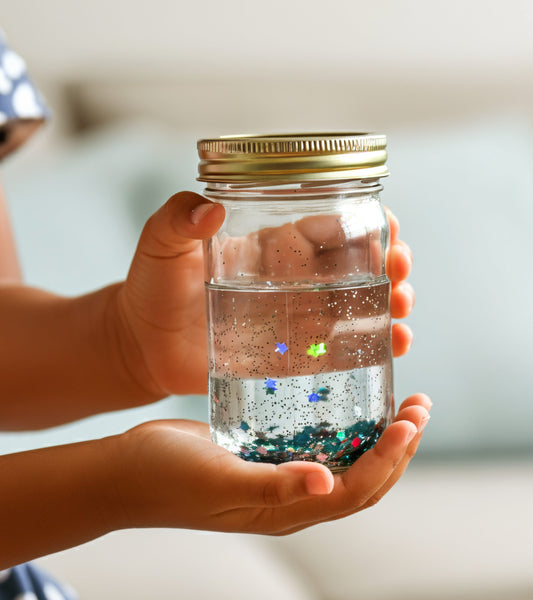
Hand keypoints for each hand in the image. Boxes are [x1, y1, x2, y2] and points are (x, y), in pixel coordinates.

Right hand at [109, 394, 430, 533]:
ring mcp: (278, 478)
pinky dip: (344, 429)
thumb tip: (326, 484)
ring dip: (378, 439)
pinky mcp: (265, 455)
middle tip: (419, 408)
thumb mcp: (217, 479)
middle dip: (398, 449)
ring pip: (345, 463)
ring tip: (401, 407)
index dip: (389, 460)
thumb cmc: (165, 478)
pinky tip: (349, 404)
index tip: (411, 422)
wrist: (126, 472)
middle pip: (362, 481)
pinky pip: (316, 446)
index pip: (355, 490)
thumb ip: (271, 486)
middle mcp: (290, 499)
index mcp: (284, 512)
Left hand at [112, 193, 413, 398]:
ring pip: (357, 306)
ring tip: (404, 312)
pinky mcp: (291, 355)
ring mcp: (295, 318)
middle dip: (389, 264)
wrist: (142, 345)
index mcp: (270, 244)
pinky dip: (372, 346)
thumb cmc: (151, 287)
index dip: (362, 224)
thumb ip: (176, 221)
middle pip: (354, 266)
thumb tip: (207, 209)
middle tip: (402, 271)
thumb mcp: (161, 245)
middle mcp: (291, 279)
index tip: (391, 227)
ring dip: (390, 305)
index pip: (327, 226)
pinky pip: (339, 349)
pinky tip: (395, 346)